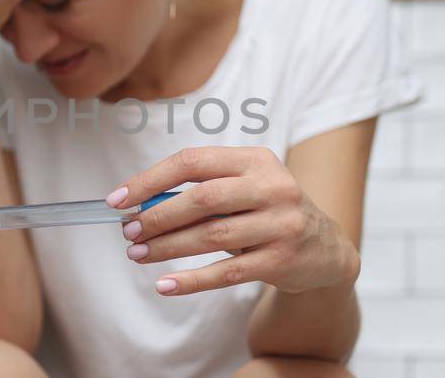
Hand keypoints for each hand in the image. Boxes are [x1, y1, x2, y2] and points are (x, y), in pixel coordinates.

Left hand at [108, 147, 360, 295]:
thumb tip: (141, 205)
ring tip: (137, 254)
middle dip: (157, 216)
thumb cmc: (268, 213)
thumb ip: (202, 191)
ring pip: (211, 236)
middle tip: (128, 231)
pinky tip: (165, 284)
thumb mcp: (244, 189)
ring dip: (167, 247)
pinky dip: (192, 279)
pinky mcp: (282, 261)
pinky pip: (227, 273)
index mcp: (256, 160)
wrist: (326, 250)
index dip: (150, 179)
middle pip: (202, 198)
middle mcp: (272, 187)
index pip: (193, 161)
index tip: (118, 199)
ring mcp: (280, 225)